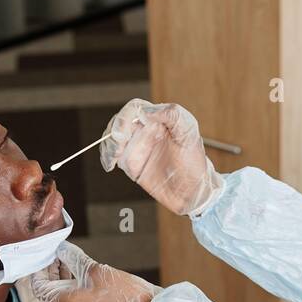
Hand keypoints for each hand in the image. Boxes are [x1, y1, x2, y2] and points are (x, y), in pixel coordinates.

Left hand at [32, 243, 159, 301]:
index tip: (42, 254)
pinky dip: (74, 281)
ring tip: (67, 255)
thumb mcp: (95, 270)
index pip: (39, 288)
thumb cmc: (121, 292)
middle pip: (50, 290)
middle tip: (55, 251)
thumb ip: (74, 258)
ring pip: (64, 292)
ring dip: (63, 274)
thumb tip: (61, 248)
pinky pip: (76, 295)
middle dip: (50, 269)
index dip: (37, 270)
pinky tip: (81, 266)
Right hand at [100, 99, 224, 216]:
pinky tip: (109, 164)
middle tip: (119, 144)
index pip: (135, 108)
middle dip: (115, 130)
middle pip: (120, 121)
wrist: (193, 192)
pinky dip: (106, 157)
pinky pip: (112, 155)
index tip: (127, 129)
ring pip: (112, 137)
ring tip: (113, 157)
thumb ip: (172, 115)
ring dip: (108, 144)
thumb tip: (147, 111)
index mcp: (158, 119)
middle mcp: (144, 130)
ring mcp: (136, 146)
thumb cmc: (195, 161)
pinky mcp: (130, 163)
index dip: (126, 116)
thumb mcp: (189, 133)